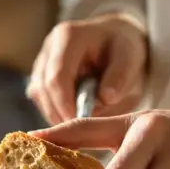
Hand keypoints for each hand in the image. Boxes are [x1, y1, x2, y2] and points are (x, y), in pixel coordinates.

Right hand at [28, 13, 148, 125]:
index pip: (57, 77)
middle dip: (59, 113)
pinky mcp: (39, 75)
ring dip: (56, 114)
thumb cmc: (123, 48)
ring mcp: (41, 61)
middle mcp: (49, 46)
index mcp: (69, 36)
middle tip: (80, 132)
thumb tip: (106, 99)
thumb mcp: (130, 56)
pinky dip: (55, 111)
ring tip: (81, 125)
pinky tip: (74, 117)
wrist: (114, 40)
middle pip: (43, 88)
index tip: (80, 123)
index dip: (65, 104)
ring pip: (39, 96)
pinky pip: (41, 99)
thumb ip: (120, 76)